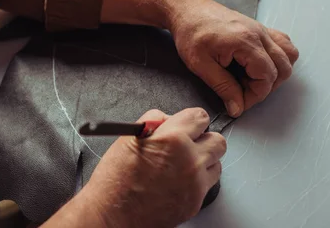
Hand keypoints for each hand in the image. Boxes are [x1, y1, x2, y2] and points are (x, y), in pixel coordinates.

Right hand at [82, 108, 225, 227]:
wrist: (112, 213)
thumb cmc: (116, 178)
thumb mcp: (129, 137)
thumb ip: (154, 120)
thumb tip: (169, 118)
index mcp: (173, 139)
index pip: (200, 117)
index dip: (192, 120)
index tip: (188, 124)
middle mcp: (189, 160)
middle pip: (217, 140)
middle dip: (204, 139)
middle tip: (189, 143)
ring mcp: (195, 183)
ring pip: (216, 163)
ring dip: (204, 160)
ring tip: (183, 164)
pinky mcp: (196, 202)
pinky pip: (207, 184)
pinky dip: (197, 180)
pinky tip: (178, 180)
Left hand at [168, 0, 298, 116]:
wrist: (186, 9)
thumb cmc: (190, 32)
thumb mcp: (200, 64)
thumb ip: (222, 87)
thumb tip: (237, 108)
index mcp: (246, 42)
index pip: (267, 77)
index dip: (255, 95)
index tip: (238, 102)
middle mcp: (259, 33)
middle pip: (283, 68)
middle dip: (265, 86)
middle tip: (242, 90)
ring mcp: (261, 29)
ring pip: (288, 55)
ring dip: (275, 72)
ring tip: (250, 78)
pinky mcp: (258, 28)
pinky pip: (282, 43)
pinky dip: (276, 58)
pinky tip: (255, 64)